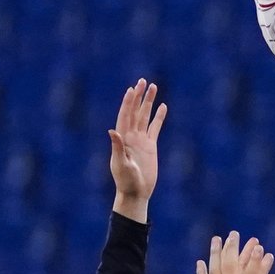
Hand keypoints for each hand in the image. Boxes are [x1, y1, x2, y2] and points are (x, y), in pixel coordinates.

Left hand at [108, 80, 167, 216]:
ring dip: (149, 102)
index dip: (128, 102)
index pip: (126, 115)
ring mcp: (141, 140)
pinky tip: (162, 107)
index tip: (132, 89)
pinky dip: (158, 117)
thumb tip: (112, 131)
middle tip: (143, 81)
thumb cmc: (126, 180)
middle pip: (135, 111)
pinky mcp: (150, 146)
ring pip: (145, 116)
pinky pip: (155, 128)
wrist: (136, 192)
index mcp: (122, 138)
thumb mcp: (121, 164)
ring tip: (154, 87)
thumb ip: (117, 147)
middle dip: (139, 96)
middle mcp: (131, 136)